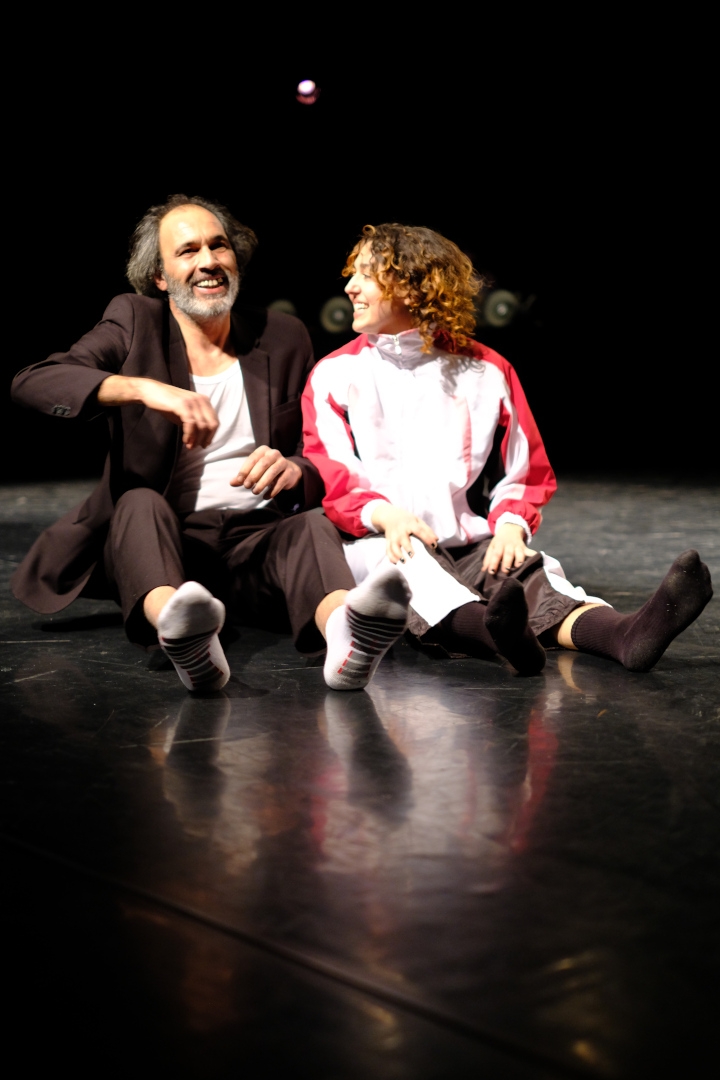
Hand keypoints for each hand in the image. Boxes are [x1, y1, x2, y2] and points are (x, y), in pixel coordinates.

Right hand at [97, 376, 218, 449]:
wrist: (151, 391)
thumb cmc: (167, 403)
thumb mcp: (184, 413)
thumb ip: (194, 422)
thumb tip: (200, 439)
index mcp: (204, 401)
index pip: (215, 421)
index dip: (211, 435)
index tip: (204, 444)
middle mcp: (201, 400)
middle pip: (211, 425)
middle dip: (205, 439)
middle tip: (196, 447)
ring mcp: (192, 401)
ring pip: (202, 426)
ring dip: (196, 439)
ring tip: (189, 446)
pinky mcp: (182, 405)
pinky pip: (191, 424)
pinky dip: (189, 435)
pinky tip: (185, 440)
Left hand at [230, 446, 301, 497]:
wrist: (288, 471)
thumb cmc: (267, 470)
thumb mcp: (254, 471)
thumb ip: (243, 477)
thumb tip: (231, 483)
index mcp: (263, 450)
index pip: (252, 459)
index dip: (245, 470)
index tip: (239, 481)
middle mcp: (274, 454)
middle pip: (263, 464)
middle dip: (253, 476)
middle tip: (247, 487)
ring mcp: (283, 462)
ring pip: (272, 472)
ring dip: (262, 483)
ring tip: (255, 492)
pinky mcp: (290, 472)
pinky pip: (281, 482)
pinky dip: (272, 491)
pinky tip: (266, 497)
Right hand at [370, 503, 438, 563]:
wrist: (390, 516)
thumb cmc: (407, 520)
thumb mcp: (418, 521)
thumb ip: (427, 530)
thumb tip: (436, 540)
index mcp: (410, 524)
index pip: (419, 530)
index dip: (427, 538)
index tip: (433, 546)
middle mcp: (400, 530)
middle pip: (402, 539)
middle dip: (407, 548)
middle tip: (412, 556)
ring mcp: (392, 536)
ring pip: (393, 547)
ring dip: (397, 555)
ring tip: (404, 562)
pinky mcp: (388, 541)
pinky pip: (388, 550)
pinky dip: (391, 557)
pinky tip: (396, 562)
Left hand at [481, 522, 534, 574]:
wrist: (510, 528)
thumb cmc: (499, 541)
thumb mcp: (492, 547)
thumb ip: (487, 559)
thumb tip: (483, 571)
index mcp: (499, 545)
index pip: (495, 554)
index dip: (493, 563)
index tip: (491, 572)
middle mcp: (508, 546)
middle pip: (508, 554)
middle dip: (507, 563)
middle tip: (505, 572)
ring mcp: (518, 546)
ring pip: (519, 553)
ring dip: (519, 560)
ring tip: (517, 566)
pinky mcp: (525, 548)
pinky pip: (530, 551)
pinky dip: (533, 555)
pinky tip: (535, 559)